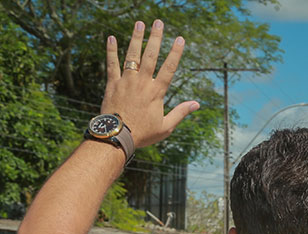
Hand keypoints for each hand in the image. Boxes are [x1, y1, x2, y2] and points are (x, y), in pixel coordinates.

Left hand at [102, 21, 199, 148]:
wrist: (117, 136)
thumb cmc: (143, 134)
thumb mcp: (165, 127)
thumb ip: (180, 113)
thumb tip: (196, 104)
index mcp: (156, 92)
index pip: (169, 68)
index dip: (175, 52)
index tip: (180, 38)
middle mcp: (142, 82)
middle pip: (150, 55)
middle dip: (156, 37)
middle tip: (158, 22)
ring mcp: (126, 81)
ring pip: (132, 55)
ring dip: (136, 38)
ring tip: (139, 23)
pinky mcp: (112, 84)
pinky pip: (111, 64)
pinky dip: (111, 50)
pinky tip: (111, 37)